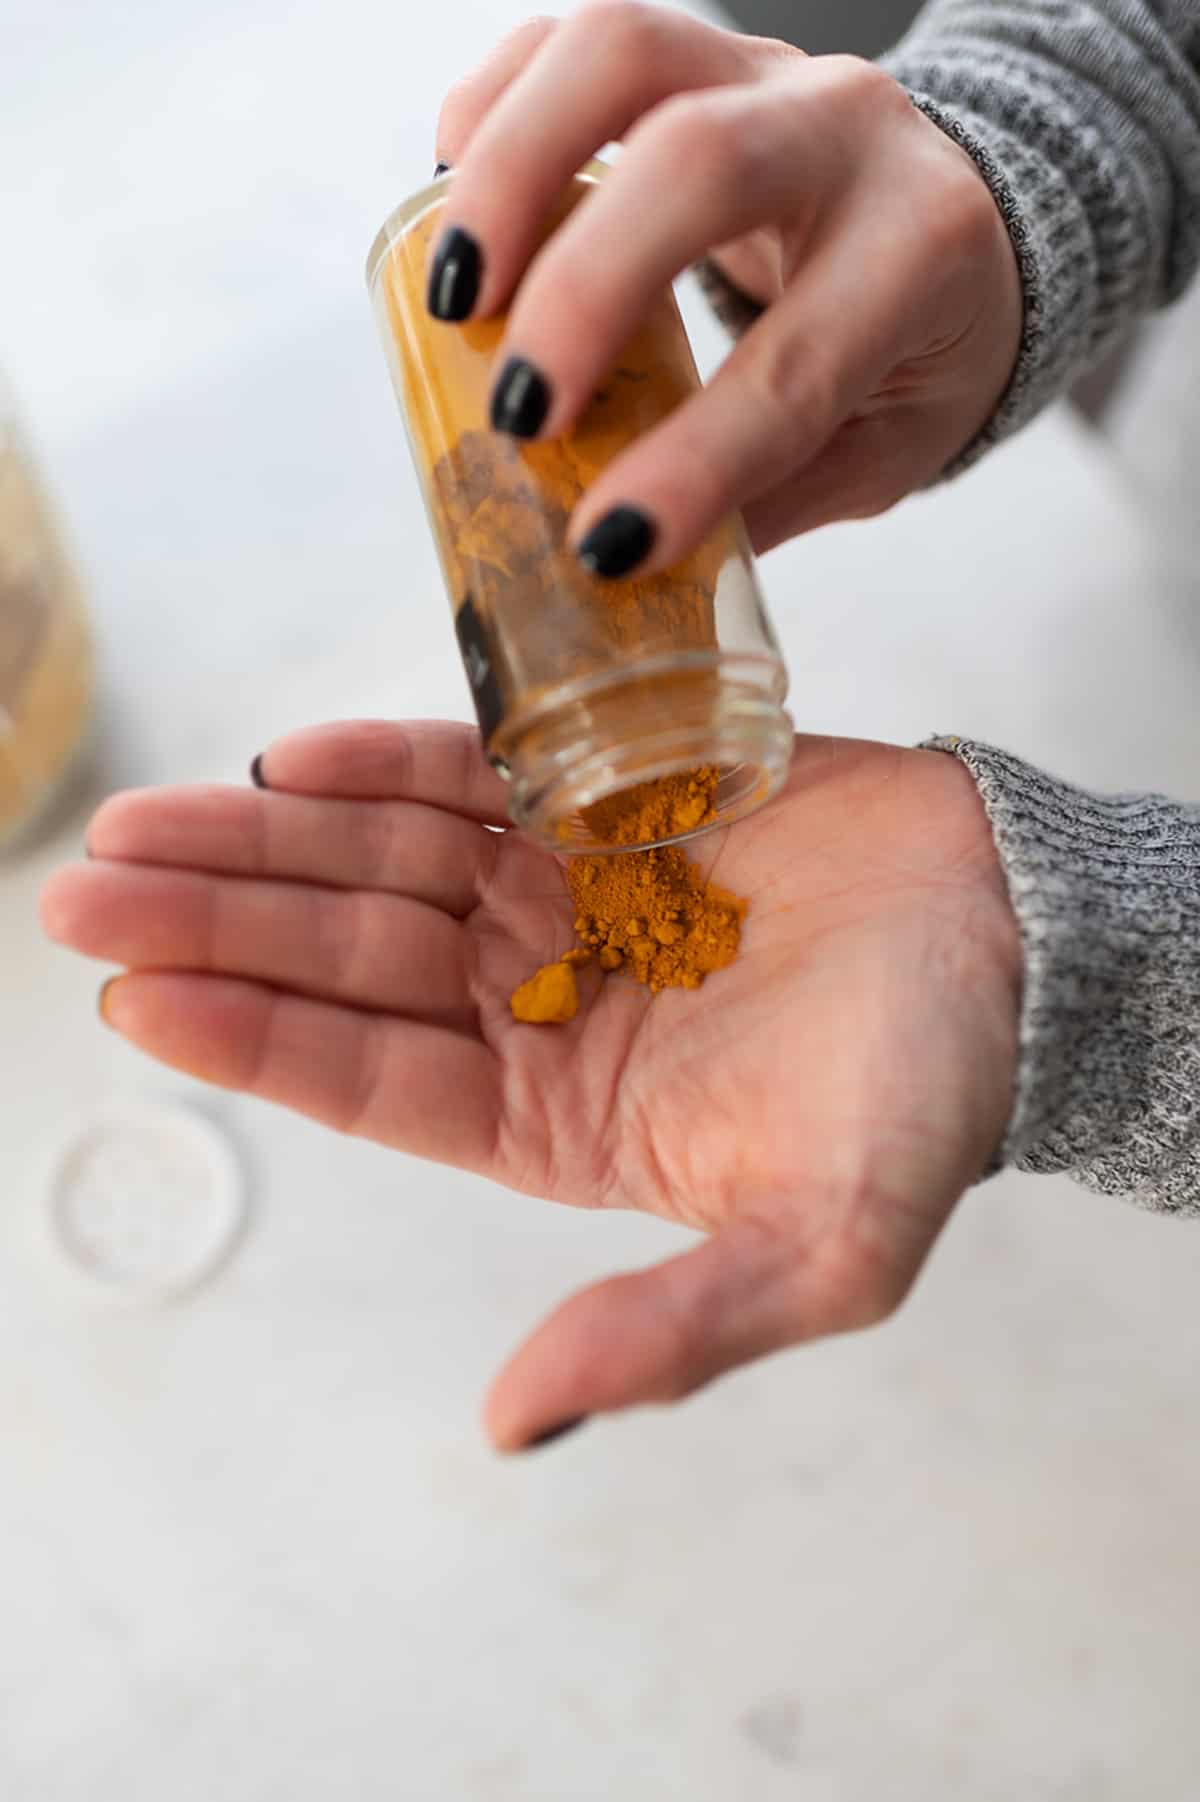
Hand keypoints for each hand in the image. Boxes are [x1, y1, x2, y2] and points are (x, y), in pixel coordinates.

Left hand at [42, 722, 1020, 1446]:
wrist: (1030, 946)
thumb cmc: (937, 1098)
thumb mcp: (821, 1249)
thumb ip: (669, 1329)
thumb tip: (513, 1421)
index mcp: (562, 1120)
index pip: (371, 1081)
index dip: (254, 1038)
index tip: (134, 997)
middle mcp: (541, 1006)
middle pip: (344, 962)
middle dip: (213, 923)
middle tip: (80, 889)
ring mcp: (567, 897)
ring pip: (381, 866)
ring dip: (260, 840)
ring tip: (140, 819)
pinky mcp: (608, 803)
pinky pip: (469, 782)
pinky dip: (380, 767)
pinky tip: (290, 758)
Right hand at [432, 3, 1022, 566]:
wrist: (952, 214)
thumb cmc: (916, 347)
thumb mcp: (881, 449)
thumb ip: (769, 500)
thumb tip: (630, 564)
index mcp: (921, 252)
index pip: (797, 363)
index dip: (694, 461)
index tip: (603, 543)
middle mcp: (851, 132)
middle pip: (701, 164)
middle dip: (584, 291)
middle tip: (518, 410)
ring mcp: (763, 69)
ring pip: (620, 54)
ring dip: (511, 173)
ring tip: (454, 299)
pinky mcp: (689, 48)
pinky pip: (568, 38)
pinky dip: (493, 112)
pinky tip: (453, 201)